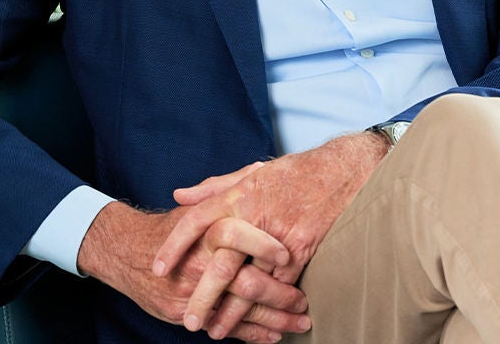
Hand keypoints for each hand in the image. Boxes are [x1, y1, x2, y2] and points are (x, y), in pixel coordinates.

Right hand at [77, 201, 308, 342]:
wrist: (128, 254)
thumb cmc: (171, 228)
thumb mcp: (198, 204)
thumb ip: (229, 187)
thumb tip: (261, 169)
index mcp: (204, 231)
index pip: (234, 236)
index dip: (262, 246)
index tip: (287, 255)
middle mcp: (198, 263)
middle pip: (243, 283)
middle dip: (279, 294)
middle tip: (303, 300)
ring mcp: (193, 293)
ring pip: (241, 312)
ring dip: (275, 319)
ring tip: (301, 321)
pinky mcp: (187, 315)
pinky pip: (227, 329)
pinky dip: (254, 335)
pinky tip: (276, 335)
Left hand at [154, 132, 389, 337]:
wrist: (341, 171)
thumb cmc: (293, 173)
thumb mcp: (251, 173)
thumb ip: (213, 187)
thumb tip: (179, 195)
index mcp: (238, 195)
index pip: (196, 220)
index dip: (174, 245)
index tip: (158, 268)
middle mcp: (255, 216)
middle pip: (222, 263)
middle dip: (203, 296)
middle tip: (188, 319)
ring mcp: (279, 235)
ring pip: (251, 283)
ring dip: (234, 312)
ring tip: (216, 330)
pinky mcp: (301, 249)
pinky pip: (280, 285)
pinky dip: (268, 306)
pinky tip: (257, 322)